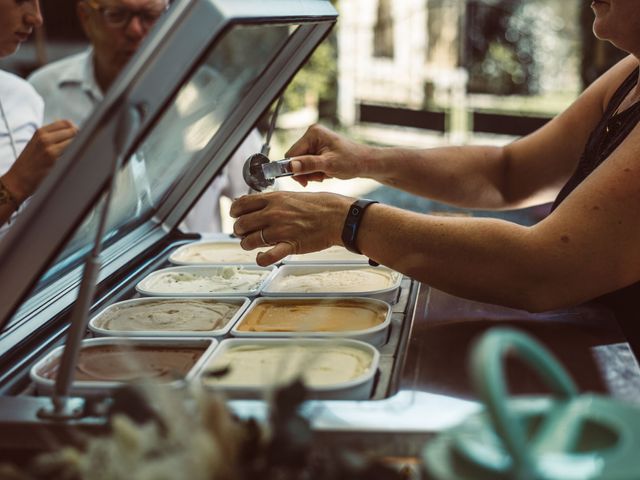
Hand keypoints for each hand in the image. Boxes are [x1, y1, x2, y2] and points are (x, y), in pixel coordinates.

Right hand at [2, 120, 77, 201]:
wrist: (18, 180)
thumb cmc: (30, 163)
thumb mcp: (36, 143)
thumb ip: (52, 136)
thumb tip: (74, 131)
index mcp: (40, 132)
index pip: (66, 123)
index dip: (74, 128)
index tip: (78, 135)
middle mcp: (45, 139)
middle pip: (73, 131)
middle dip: (79, 138)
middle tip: (79, 147)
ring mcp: (50, 150)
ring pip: (75, 143)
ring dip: (79, 148)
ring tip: (76, 155)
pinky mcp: (55, 163)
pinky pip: (72, 156)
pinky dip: (76, 158)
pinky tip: (72, 163)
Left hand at [230, 191, 352, 265]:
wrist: (338, 217)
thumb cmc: (319, 205)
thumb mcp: (290, 195)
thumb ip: (269, 200)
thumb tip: (248, 201)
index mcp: (273, 199)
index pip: (240, 205)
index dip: (235, 213)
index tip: (238, 217)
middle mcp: (273, 213)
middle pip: (241, 225)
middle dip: (240, 231)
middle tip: (246, 233)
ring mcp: (280, 230)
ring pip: (249, 241)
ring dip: (248, 245)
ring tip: (255, 245)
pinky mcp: (289, 246)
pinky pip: (267, 257)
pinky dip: (261, 259)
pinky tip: (262, 257)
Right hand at [286, 124, 373, 186]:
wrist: (366, 163)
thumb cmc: (352, 161)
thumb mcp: (329, 165)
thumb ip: (308, 165)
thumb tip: (290, 166)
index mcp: (313, 133)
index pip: (291, 154)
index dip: (295, 169)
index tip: (304, 181)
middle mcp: (312, 135)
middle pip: (296, 159)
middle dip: (306, 172)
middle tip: (320, 177)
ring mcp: (316, 142)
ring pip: (302, 164)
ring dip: (312, 173)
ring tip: (326, 174)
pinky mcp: (319, 150)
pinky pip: (309, 164)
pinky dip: (316, 172)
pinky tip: (327, 172)